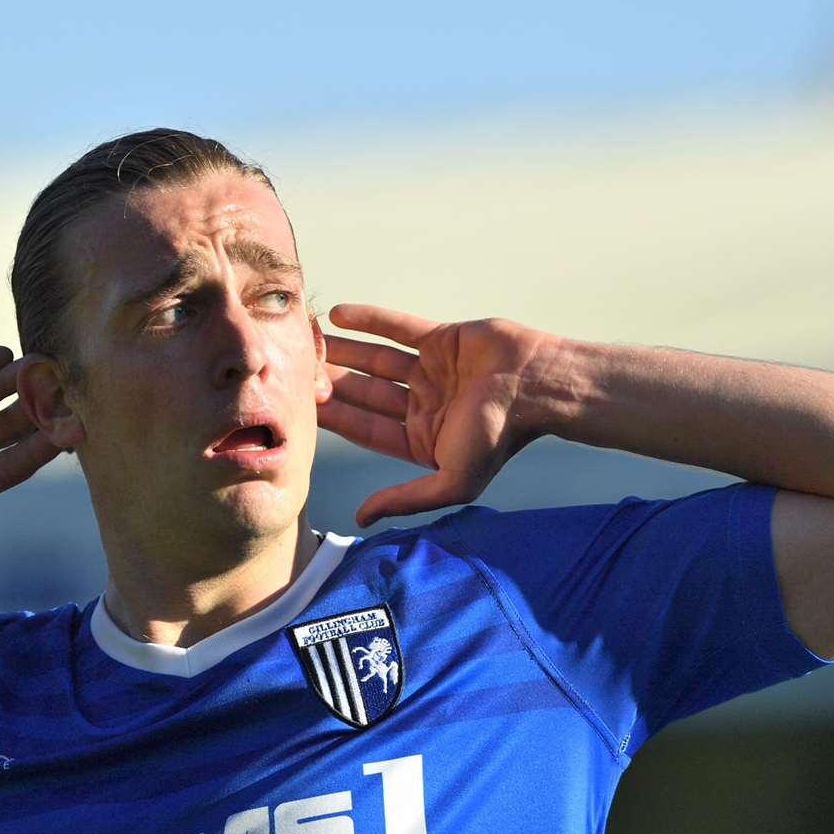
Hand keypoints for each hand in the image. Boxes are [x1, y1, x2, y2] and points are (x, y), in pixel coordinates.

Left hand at [318, 304, 554, 526]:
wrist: (538, 386)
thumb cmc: (499, 438)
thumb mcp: (451, 482)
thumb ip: (406, 499)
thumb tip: (362, 518)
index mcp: (422, 439)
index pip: (366, 428)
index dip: (335, 418)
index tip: (301, 409)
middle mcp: (424, 405)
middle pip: (366, 393)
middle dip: (332, 383)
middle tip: (296, 370)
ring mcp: (432, 371)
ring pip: (377, 359)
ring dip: (344, 351)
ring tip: (310, 340)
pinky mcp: (442, 339)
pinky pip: (398, 327)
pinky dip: (369, 320)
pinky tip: (338, 315)